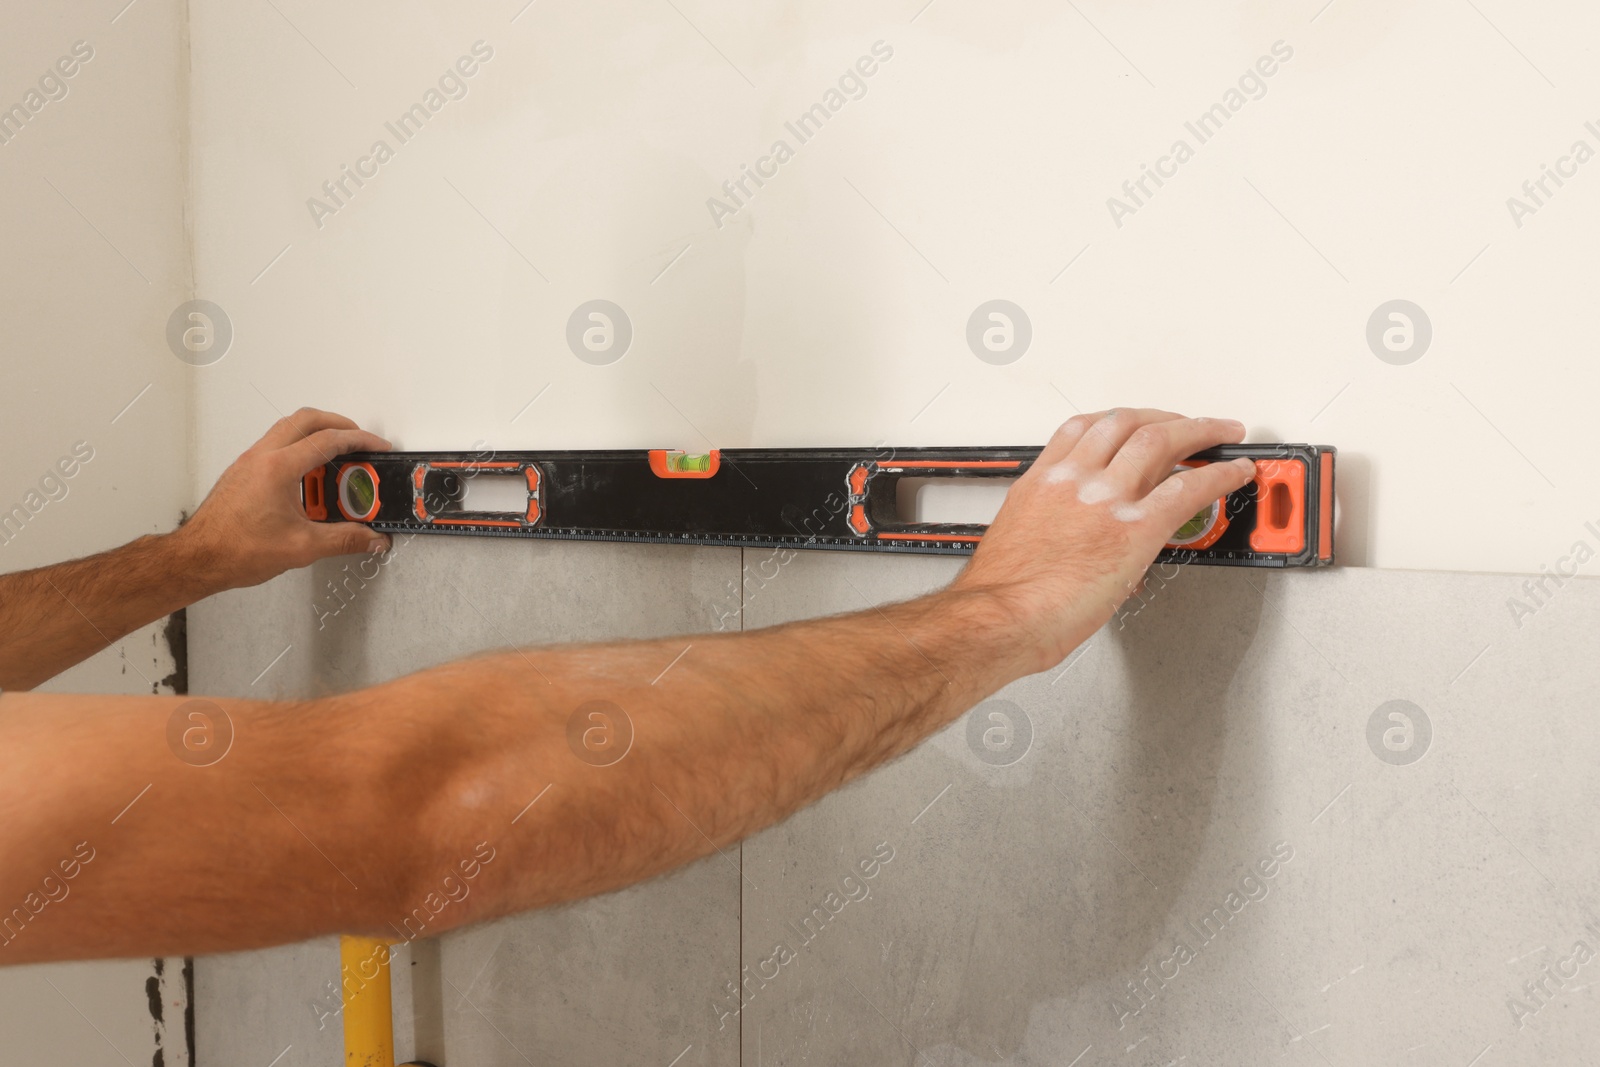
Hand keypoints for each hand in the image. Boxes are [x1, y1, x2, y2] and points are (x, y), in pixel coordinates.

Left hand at [177, 408, 393, 590]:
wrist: (198, 558)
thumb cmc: (234, 549)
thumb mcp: (302, 547)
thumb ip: (345, 540)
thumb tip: (371, 538)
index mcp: (278, 468)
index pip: (328, 440)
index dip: (359, 440)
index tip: (376, 446)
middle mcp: (262, 457)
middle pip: (306, 420)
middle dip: (338, 424)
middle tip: (358, 440)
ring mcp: (250, 462)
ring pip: (288, 429)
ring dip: (316, 436)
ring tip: (336, 460)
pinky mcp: (244, 472)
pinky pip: (276, 447)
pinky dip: (299, 451)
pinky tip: (309, 480)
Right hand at [951, 408, 1256, 675]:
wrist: (999, 618)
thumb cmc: (1000, 595)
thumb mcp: (1019, 539)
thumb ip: (1051, 526)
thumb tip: (1072, 538)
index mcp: (1042, 482)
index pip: (1085, 429)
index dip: (1120, 421)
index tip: (1135, 424)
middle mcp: (1074, 479)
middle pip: (1127, 423)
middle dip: (1165, 417)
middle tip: (1187, 422)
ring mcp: (1106, 499)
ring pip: (1161, 440)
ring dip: (1199, 430)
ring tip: (1221, 432)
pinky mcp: (1137, 528)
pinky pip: (1190, 487)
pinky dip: (1220, 475)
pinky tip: (1235, 474)